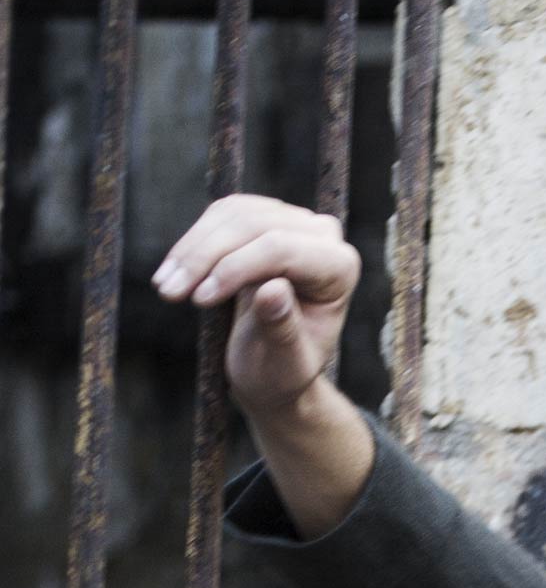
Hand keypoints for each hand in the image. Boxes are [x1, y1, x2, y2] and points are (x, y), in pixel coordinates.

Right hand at [156, 194, 358, 414]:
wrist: (273, 368)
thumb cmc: (284, 372)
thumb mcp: (285, 363)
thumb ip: (282, 328)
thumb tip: (273, 290)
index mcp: (339, 268)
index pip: (281, 249)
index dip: (235, 269)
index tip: (199, 299)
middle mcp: (321, 235)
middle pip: (254, 227)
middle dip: (206, 259)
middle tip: (169, 292)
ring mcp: (291, 220)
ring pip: (232, 215)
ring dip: (192, 250)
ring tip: (164, 286)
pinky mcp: (261, 216)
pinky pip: (220, 215)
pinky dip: (192, 243)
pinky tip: (173, 270)